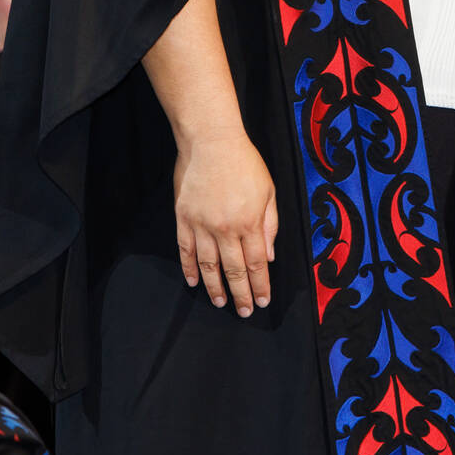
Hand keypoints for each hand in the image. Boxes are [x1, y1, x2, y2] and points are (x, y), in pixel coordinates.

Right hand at [174, 131, 278, 317]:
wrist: (211, 142)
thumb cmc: (245, 163)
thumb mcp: (269, 191)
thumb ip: (270, 226)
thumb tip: (269, 257)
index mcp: (250, 222)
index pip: (257, 264)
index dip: (260, 286)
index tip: (263, 301)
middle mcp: (226, 228)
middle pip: (234, 270)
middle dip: (241, 294)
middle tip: (245, 311)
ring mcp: (202, 225)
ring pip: (208, 265)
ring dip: (215, 287)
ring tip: (220, 302)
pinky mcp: (183, 218)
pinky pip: (185, 250)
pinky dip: (189, 268)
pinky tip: (194, 281)